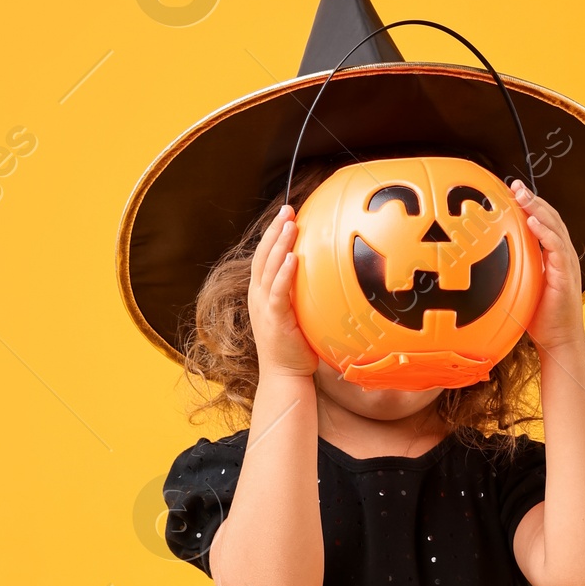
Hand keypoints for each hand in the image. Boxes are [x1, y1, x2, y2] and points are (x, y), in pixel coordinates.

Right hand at [248, 207, 317, 379]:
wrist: (284, 376)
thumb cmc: (295, 348)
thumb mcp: (297, 315)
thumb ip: (303, 296)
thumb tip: (326, 278)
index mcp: (261, 294)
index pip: (264, 257)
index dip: (272, 234)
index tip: (285, 215)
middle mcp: (258, 296)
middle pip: (263, 255)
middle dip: (275, 230)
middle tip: (287, 209)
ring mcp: (264, 306)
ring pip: (269, 267)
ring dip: (279, 243)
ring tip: (290, 224)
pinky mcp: (274, 318)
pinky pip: (278, 291)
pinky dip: (284, 273)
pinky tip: (292, 257)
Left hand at [511, 181, 584, 353]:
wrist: (558, 341)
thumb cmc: (539, 319)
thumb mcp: (521, 288)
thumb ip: (511, 271)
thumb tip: (484, 265)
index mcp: (552, 256)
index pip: (542, 223)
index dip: (528, 205)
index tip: (510, 191)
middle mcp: (561, 256)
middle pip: (549, 218)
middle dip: (532, 199)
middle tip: (514, 185)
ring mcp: (566, 264)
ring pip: (554, 227)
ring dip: (537, 208)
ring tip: (522, 195)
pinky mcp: (566, 274)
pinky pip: (557, 247)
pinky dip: (545, 232)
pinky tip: (532, 221)